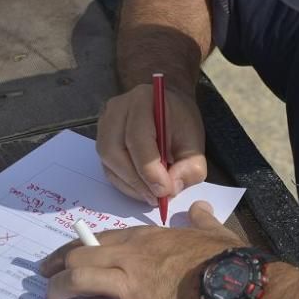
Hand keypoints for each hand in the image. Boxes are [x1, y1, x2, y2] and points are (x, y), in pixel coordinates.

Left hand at [36, 201, 243, 298]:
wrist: (235, 285)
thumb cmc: (226, 258)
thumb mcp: (212, 230)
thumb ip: (200, 218)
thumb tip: (200, 207)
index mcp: (146, 238)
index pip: (100, 239)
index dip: (75, 246)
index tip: (62, 255)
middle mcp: (130, 258)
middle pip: (80, 257)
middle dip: (56, 266)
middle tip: (45, 277)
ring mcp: (129, 286)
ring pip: (78, 282)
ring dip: (57, 291)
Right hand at [96, 82, 206, 206]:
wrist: (169, 108)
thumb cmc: (182, 123)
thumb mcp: (196, 143)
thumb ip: (191, 167)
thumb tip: (171, 188)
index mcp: (143, 101)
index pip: (137, 138)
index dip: (149, 169)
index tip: (165, 191)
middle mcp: (117, 109)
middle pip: (115, 151)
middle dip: (137, 181)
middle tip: (157, 198)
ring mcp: (104, 124)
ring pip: (108, 162)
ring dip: (130, 185)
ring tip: (152, 195)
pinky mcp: (102, 140)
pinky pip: (107, 168)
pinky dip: (125, 184)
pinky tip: (142, 188)